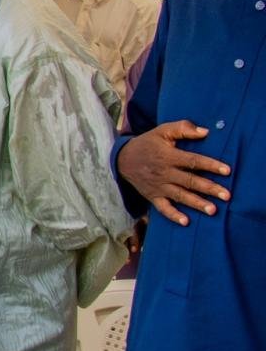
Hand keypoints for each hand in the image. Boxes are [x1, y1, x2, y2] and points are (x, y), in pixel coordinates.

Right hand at [116, 120, 231, 225]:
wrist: (122, 159)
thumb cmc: (147, 143)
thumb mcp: (162, 131)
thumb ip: (183, 128)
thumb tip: (205, 132)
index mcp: (168, 156)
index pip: (192, 161)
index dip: (210, 165)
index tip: (227, 171)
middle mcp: (164, 172)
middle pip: (189, 181)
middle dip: (209, 188)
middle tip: (226, 196)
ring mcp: (158, 186)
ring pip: (180, 196)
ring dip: (196, 203)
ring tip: (213, 210)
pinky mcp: (153, 196)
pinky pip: (163, 208)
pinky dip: (173, 215)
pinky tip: (185, 222)